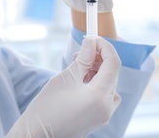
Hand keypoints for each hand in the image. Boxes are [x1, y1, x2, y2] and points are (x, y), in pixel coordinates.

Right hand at [6, 37, 121, 137]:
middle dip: (100, 59)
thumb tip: (91, 42)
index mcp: (100, 96)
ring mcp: (104, 116)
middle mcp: (107, 108)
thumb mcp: (65, 78)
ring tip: (80, 66)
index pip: (113, 64)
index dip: (105, 48)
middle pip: (112, 74)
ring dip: (99, 71)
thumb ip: (83, 59)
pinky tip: (82, 81)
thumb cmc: (45, 109)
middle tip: (83, 51)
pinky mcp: (98, 120)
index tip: (94, 39)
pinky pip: (105, 96)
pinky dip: (98, 84)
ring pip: (110, 85)